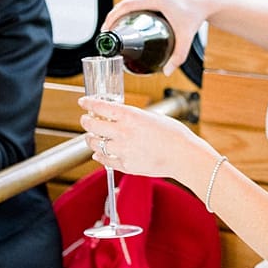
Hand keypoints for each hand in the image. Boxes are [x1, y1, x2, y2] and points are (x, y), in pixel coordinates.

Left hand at [79, 95, 214, 189]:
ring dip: (91, 139)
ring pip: (95, 144)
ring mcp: (123, 150)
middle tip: (86, 119)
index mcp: (130, 116)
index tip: (83, 101)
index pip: (100, 106)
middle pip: (92, 125)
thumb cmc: (174, 135)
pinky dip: (100, 156)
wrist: (184, 156)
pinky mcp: (126, 165)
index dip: (88, 103)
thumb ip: (132, 118)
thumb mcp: (151, 117)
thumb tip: (118, 118)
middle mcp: (123, 132)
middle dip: (86, 121)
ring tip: (93, 137)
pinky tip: (99, 153)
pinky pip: (105, 160)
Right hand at [103, 0, 208, 74]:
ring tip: (113, 31)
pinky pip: (133, 0)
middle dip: (112, 19)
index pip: (125, 7)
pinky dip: (125, 10)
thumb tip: (166, 73)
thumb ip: (178, 57)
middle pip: (123, 5)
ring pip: (127, 2)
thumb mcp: (185, 39)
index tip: (106, 32)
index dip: (112, 18)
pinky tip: (123, 22)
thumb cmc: (194, 18)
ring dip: (117, 14)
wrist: (203, 3)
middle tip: (107, 37)